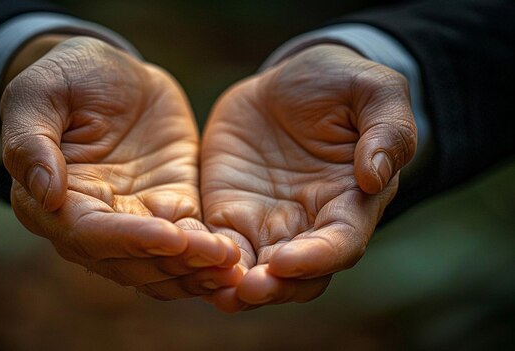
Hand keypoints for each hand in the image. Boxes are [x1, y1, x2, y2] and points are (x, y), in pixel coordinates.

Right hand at [0, 37, 240, 299]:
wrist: (114, 72)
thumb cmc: (69, 78)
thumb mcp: (39, 94)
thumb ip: (31, 141)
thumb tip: (47, 194)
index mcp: (52, 203)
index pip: (88, 235)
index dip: (129, 239)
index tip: (170, 236)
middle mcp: (93, 223)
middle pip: (131, 261)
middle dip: (175, 264)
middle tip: (220, 259)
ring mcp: (135, 219)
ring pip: (162, 264)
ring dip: (197, 271)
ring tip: (235, 268)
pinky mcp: (171, 208)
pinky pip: (190, 243)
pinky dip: (209, 257)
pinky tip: (237, 260)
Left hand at [201, 44, 416, 310]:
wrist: (283, 82)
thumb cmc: (337, 83)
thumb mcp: (372, 90)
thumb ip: (387, 129)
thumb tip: (376, 177)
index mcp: (351, 200)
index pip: (341, 244)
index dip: (316, 259)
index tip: (285, 262)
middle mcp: (311, 222)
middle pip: (299, 276)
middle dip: (275, 288)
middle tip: (247, 289)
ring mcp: (268, 222)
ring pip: (257, 272)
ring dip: (240, 288)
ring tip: (219, 293)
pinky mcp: (230, 213)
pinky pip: (220, 248)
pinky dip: (208, 264)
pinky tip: (190, 267)